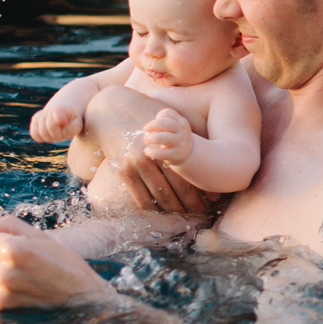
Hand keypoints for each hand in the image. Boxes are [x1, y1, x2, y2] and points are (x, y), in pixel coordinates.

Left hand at [0, 215, 111, 309]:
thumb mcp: (37, 235)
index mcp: (14, 249)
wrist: (79, 293)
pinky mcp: (3, 305)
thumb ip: (6, 225)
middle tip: (15, 257)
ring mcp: (3, 291)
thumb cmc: (61, 260)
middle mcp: (5, 272)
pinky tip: (13, 283)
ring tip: (14, 270)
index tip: (9, 241)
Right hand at [30, 106, 82, 142]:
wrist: (63, 116)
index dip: (62, 126)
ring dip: (49, 137)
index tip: (66, 126)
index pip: (57, 116)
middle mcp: (48, 110)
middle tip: (61, 134)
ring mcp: (39, 115)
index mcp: (60, 109)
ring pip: (40, 132)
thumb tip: (62, 131)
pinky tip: (49, 136)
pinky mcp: (34, 121)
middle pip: (49, 127)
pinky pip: (34, 134)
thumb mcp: (77, 125)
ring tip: (55, 135)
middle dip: (57, 135)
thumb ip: (72, 128)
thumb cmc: (71, 123)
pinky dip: (41, 138)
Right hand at [82, 86, 206, 212]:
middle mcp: (149, 157)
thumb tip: (206, 151)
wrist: (110, 108)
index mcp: (164, 144)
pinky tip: (160, 212)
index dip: (200, 189)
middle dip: (190, 203)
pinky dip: (151, 207)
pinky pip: (139, 197)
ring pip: (158, 196)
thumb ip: (183, 133)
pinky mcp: (122, 171)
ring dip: (172, 209)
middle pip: (174, 188)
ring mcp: (133, 165)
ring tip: (183, 214)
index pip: (187, 173)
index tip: (212, 199)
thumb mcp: (166, 119)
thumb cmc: (143, 111)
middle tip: (200, 212)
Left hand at [142, 108, 192, 165]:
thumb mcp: (173, 128)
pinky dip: (152, 152)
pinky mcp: (176, 155)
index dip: (158, 116)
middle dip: (153, 125)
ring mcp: (180, 143)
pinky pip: (162, 153)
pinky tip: (147, 151)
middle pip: (167, 123)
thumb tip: (148, 129)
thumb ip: (162, 124)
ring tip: (146, 140)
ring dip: (152, 138)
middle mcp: (182, 130)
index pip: (168, 113)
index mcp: (181, 121)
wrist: (189, 153)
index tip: (152, 123)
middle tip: (145, 129)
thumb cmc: (174, 137)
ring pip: (165, 137)